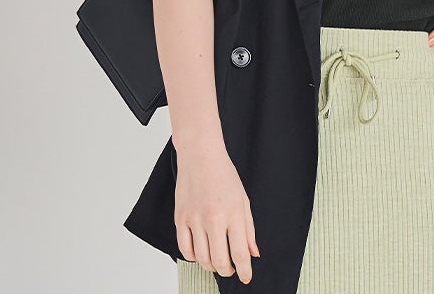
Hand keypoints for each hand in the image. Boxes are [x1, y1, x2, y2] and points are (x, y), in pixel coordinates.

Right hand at [174, 146, 259, 284]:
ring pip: (201, 259)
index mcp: (233, 213)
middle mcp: (213, 218)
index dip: (244, 270)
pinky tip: (200, 253)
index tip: (246, 277)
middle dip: (227, 271)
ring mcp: (195, 219)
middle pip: (219, 261)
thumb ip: (248, 229)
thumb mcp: (243, 200)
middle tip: (231, 269)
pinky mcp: (180, 218)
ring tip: (217, 260)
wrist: (201, 156)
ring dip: (211, 266)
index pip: (240, 252)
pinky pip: (184, 249)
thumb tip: (253, 254)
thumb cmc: (224, 175)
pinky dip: (193, 257)